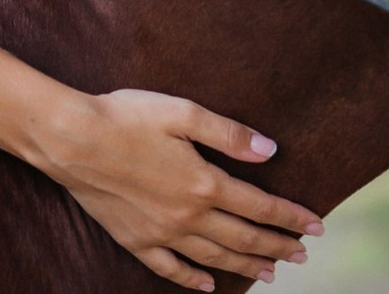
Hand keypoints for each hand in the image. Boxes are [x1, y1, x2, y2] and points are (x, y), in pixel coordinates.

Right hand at [32, 89, 321, 289]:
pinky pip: (171, 269)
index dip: (290, 216)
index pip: (259, 205)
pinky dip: (194, 279)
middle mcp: (188, 215)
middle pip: (243, 237)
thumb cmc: (125, 116)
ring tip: (271, 271)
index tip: (317, 225)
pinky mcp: (135, 240)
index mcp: (204, 182)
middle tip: (301, 253)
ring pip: (215, 256)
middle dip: (277, 245)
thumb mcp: (181, 112)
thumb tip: (271, 150)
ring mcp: (161, 232)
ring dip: (247, 266)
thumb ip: (228, 133)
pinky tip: (208, 286)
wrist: (71, 139)